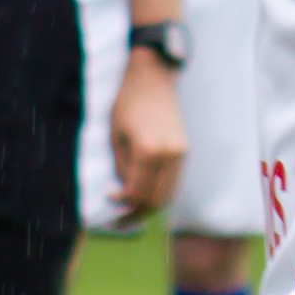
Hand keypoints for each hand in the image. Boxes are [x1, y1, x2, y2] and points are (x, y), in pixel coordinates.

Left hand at [110, 47, 186, 222]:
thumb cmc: (127, 102)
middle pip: (155, 199)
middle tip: (120, 217)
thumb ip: (120, 166)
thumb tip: (122, 191)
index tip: (109, 199)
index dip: (122, 202)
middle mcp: (169, 155)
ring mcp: (180, 153)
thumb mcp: (115, 135)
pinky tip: (146, 193)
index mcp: (147, 150)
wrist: (153, 77)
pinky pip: (174, 181)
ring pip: (168, 194)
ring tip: (133, 210)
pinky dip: (160, 192)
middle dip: (137, 212)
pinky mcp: (185, 150)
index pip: (136, 191)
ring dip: (150, 205)